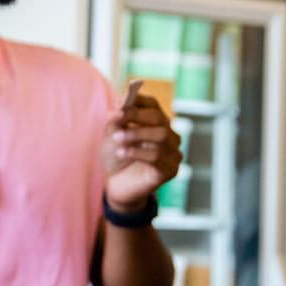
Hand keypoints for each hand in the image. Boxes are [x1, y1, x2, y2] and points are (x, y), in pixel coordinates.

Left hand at [103, 94, 182, 210]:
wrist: (116, 185)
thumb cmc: (117, 157)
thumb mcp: (112, 135)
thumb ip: (117, 120)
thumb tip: (119, 104)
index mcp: (155, 123)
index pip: (152, 104)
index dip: (137, 100)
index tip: (118, 101)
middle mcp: (169, 135)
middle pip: (159, 117)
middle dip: (134, 115)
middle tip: (114, 117)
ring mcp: (172, 153)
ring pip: (162, 135)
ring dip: (136, 133)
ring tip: (116, 138)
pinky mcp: (170, 170)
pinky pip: (157, 157)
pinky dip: (137, 152)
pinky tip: (121, 153)